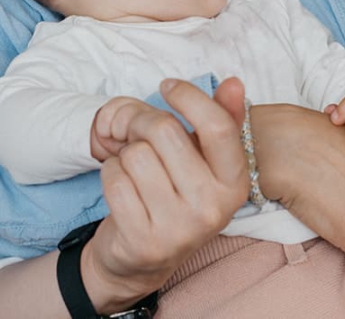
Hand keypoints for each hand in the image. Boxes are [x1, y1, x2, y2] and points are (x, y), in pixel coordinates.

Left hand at [78, 77, 248, 312]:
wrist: (141, 261)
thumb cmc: (174, 195)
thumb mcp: (202, 160)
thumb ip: (220, 119)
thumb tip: (232, 83)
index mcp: (234, 183)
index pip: (218, 126)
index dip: (189, 96)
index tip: (168, 86)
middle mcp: (212, 208)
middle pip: (164, 130)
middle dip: (140, 121)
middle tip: (134, 131)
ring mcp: (179, 228)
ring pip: (135, 154)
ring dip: (124, 153)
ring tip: (133, 168)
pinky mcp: (143, 241)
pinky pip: (115, 179)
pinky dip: (110, 173)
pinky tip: (121, 186)